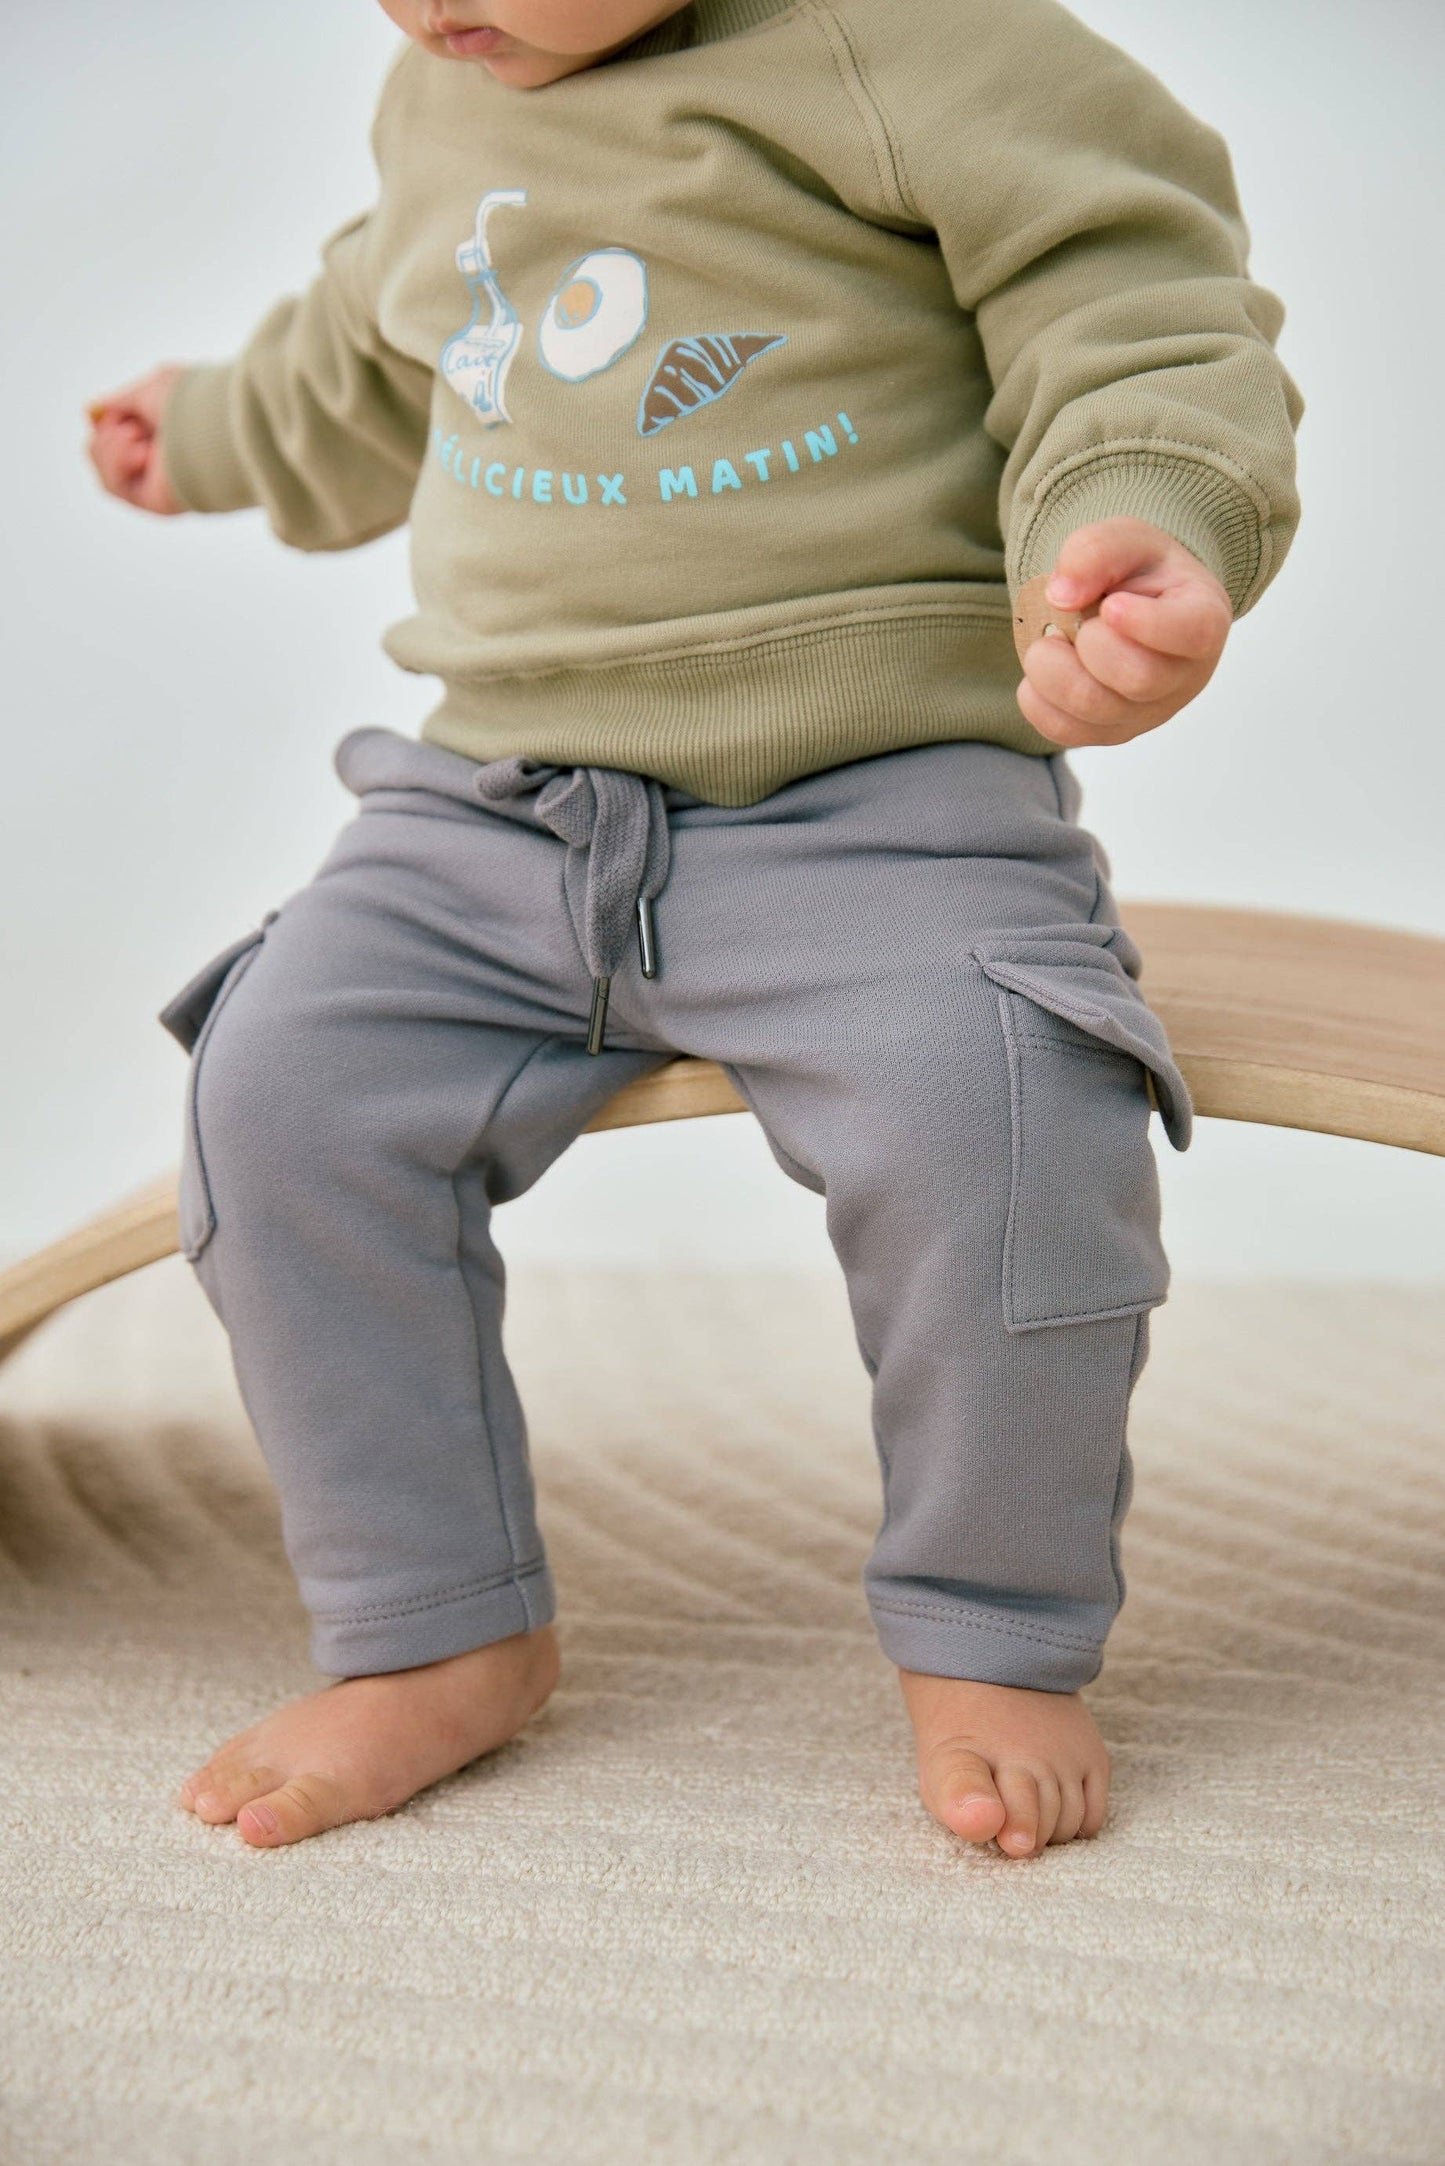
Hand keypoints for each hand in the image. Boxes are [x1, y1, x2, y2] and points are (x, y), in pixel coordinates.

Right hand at [86, 364, 186, 514]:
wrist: (215, 428)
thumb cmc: (192, 403)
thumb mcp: (148, 389)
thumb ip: (121, 401)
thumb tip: (94, 410)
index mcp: (165, 430)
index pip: (120, 430)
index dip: (109, 420)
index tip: (116, 410)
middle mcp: (162, 459)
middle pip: (107, 451)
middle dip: (109, 433)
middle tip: (134, 426)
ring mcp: (158, 482)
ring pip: (105, 468)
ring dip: (110, 447)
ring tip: (136, 436)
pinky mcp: (155, 502)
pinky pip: (113, 485)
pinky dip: (117, 463)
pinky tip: (142, 453)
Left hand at [1016, 517, 1232, 747]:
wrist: (1131, 606)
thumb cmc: (1139, 573)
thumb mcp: (1126, 539)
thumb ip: (1097, 550)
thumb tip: (1060, 596)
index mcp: (1203, 619)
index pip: (1192, 633)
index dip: (1148, 623)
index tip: (1111, 605)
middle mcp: (1184, 677)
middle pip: (1138, 679)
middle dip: (1089, 643)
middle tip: (1074, 619)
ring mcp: (1148, 713)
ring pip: (1094, 709)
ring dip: (1053, 669)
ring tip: (1051, 640)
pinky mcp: (1111, 733)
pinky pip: (1065, 731)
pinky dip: (1037, 697)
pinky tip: (1045, 668)